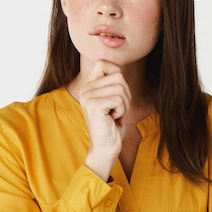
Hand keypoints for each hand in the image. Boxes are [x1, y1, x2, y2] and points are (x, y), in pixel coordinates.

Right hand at [78, 60, 131, 180]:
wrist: (106, 148)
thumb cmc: (113, 126)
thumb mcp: (114, 100)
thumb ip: (114, 84)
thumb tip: (119, 67)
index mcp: (89, 86)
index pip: (104, 63)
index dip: (117, 75)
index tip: (118, 95)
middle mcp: (85, 89)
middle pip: (118, 76)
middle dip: (126, 94)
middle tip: (119, 110)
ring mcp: (88, 96)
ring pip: (120, 88)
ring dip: (125, 104)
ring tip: (117, 116)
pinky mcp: (94, 105)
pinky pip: (119, 99)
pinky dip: (122, 111)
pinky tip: (114, 120)